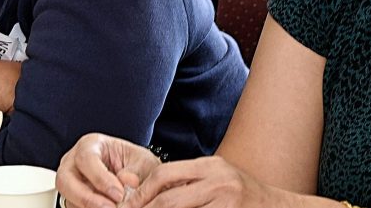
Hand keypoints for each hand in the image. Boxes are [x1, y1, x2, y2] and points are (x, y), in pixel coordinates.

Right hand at [57, 133, 160, 207]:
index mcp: (90, 145)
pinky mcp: (72, 198)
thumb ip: (135, 171)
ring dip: (87, 206)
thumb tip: (128, 182)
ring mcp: (69, 181)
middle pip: (65, 180)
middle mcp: (73, 162)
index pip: (86, 159)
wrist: (134, 175)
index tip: (119, 194)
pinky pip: (73, 206)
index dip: (101, 179)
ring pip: (67, 197)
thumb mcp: (141, 161)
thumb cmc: (134, 163)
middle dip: (87, 198)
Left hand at [122, 156, 269, 207]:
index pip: (164, 173)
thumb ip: (187, 182)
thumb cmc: (242, 196)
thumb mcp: (216, 180)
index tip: (128, 204)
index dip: (142, 192)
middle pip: (168, 199)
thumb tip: (144, 191)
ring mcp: (225, 202)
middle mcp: (218, 181)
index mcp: (210, 165)